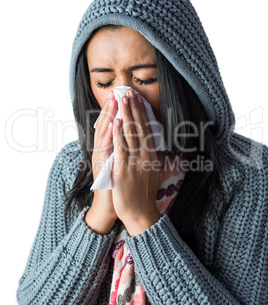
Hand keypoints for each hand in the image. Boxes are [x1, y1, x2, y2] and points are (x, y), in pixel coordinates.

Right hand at [91, 91, 117, 220]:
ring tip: (115, 101)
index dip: (116, 111)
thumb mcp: (121, 164)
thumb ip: (124, 150)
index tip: (124, 97)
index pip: (111, 125)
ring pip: (104, 133)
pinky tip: (114, 124)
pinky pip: (107, 148)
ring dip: (110, 116)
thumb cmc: (118, 185)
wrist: (110, 206)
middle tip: (118, 93)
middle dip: (113, 108)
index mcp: (106, 149)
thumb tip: (135, 138)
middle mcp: (101, 151)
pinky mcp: (103, 166)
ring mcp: (101, 158)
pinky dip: (110, 135)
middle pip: (105, 125)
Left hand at [111, 89, 163, 228]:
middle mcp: (146, 156)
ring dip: (126, 114)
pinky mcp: (123, 169)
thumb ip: (155, 157)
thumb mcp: (156, 172)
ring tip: (123, 99)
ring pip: (131, 133)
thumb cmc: (145, 192)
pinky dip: (119, 133)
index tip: (138, 99)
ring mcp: (135, 162)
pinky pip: (121, 148)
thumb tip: (157, 144)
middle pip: (140, 127)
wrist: (139, 212)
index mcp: (153, 155)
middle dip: (134, 108)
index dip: (142, 112)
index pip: (148, 129)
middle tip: (129, 92)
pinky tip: (117, 121)